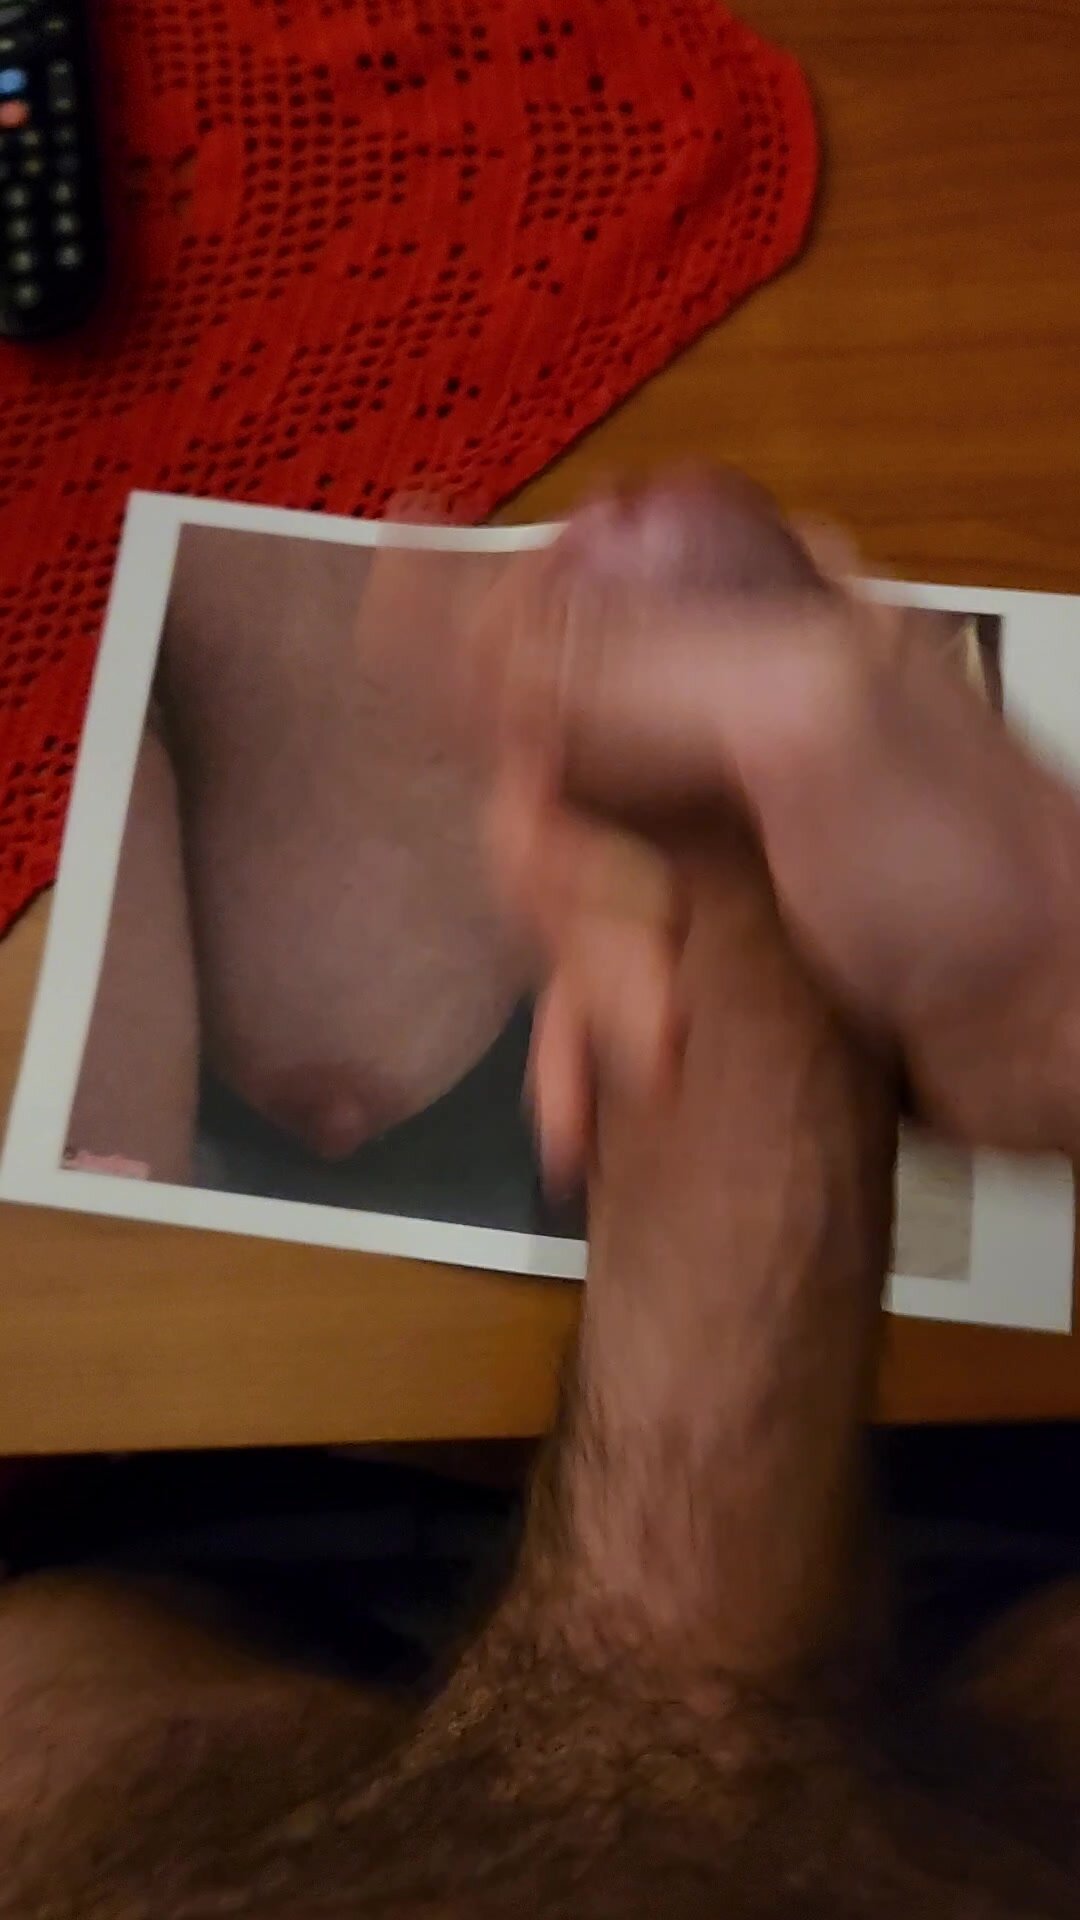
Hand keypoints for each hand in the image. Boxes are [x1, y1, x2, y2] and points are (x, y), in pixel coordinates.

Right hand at [471, 477, 1079, 1175]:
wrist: (1052, 1030)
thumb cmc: (975, 874)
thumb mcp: (810, 724)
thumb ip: (641, 661)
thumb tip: (474, 621)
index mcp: (745, 622)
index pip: (553, 616)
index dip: (505, 701)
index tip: (517, 780)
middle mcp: (713, 715)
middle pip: (540, 767)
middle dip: (565, 878)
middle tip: (631, 935)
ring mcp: (708, 828)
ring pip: (562, 880)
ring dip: (588, 976)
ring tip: (652, 1035)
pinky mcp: (708, 926)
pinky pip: (592, 963)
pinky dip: (583, 1033)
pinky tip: (589, 1096)